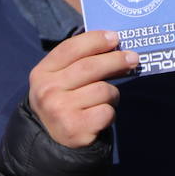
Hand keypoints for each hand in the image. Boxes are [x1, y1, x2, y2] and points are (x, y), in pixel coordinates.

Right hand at [28, 30, 136, 148]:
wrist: (51, 138)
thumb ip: (78, 61)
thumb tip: (115, 46)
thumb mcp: (60, 79)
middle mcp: (47, 90)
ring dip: (113, 93)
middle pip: (89, 67)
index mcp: (42, 73)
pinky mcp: (75, 129)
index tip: (115, 37)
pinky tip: (101, 114)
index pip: (70, 49)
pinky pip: (106, 111)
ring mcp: (60, 110)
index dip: (94, 40)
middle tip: (133, 58)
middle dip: (115, 60)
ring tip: (107, 98)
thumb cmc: (63, 100)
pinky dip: (110, 112)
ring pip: (103, 90)